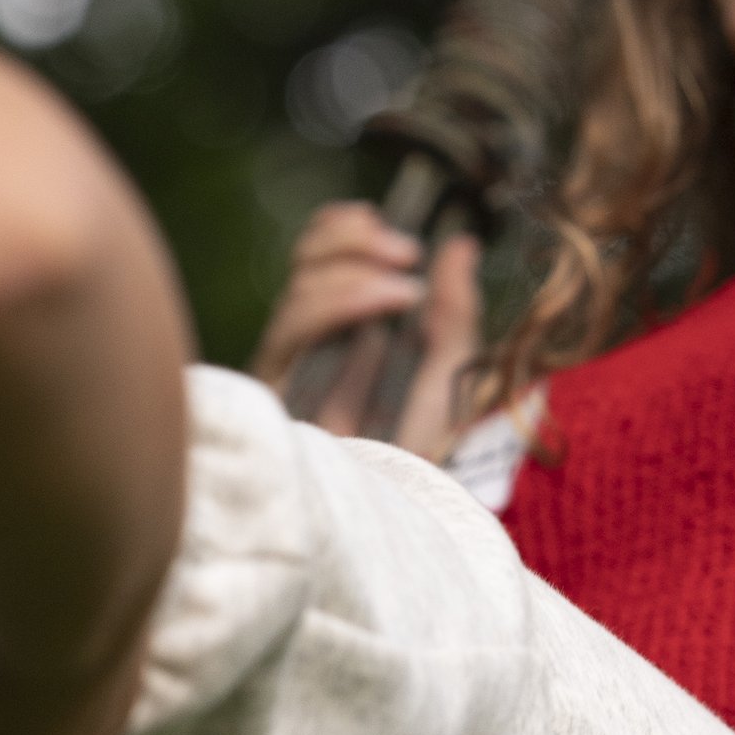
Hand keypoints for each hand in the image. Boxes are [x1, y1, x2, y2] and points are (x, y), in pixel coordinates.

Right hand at [250, 199, 482, 460]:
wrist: (404, 507)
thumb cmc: (424, 451)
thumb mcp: (450, 372)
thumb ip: (455, 310)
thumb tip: (460, 244)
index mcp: (345, 327)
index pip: (320, 256)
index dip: (343, 228)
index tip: (390, 226)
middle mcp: (312, 340)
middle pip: (303, 261)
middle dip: (351, 240)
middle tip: (406, 252)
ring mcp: (291, 364)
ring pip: (299, 287)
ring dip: (355, 272)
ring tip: (407, 291)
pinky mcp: (274, 388)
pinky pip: (290, 327)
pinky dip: (339, 301)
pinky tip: (384, 301)